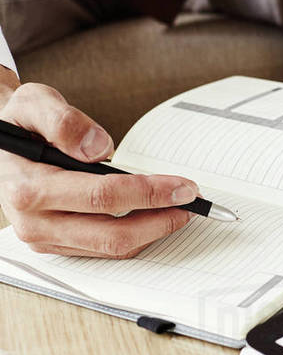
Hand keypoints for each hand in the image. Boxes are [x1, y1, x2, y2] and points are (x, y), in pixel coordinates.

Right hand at [0, 84, 197, 257]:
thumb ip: (63, 120)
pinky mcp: (55, 245)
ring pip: (110, 248)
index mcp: (28, 187)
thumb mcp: (35, 104)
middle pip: (111, 234)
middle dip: (160, 220)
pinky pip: (103, 250)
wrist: (0, 146)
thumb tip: (98, 147)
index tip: (184, 186)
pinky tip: (156, 218)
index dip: (149, 192)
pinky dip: (136, 237)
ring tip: (180, 211)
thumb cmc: (22, 125)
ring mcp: (43, 238)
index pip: (102, 197)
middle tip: (191, 203)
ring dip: (152, 232)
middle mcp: (33, 221)